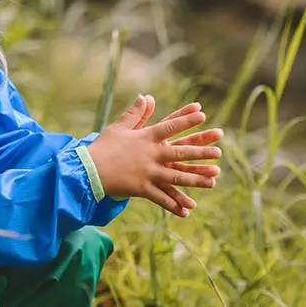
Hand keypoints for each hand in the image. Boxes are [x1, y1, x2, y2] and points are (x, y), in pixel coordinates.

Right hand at [88, 94, 222, 216]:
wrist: (87, 171)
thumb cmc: (103, 147)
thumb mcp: (119, 127)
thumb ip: (135, 113)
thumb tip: (146, 97)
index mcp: (146, 138)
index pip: (170, 126)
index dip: (187, 120)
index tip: (203, 114)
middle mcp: (150, 155)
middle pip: (180, 152)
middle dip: (201, 152)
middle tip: (219, 152)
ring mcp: (148, 173)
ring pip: (177, 176)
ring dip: (196, 178)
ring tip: (213, 179)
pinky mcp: (142, 189)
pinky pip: (162, 197)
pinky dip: (175, 204)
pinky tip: (188, 209)